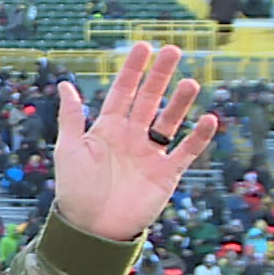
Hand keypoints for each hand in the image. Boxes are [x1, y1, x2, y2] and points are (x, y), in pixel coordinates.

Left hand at [52, 42, 218, 241]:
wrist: (91, 228)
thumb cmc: (75, 190)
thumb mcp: (69, 149)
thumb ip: (71, 117)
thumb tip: (64, 84)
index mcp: (106, 128)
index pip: (122, 92)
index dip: (133, 70)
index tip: (144, 46)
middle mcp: (130, 136)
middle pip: (149, 100)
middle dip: (160, 76)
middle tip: (174, 51)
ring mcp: (150, 154)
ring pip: (170, 121)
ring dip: (180, 102)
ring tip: (190, 82)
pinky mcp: (166, 173)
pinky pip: (186, 151)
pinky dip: (198, 137)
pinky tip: (209, 119)